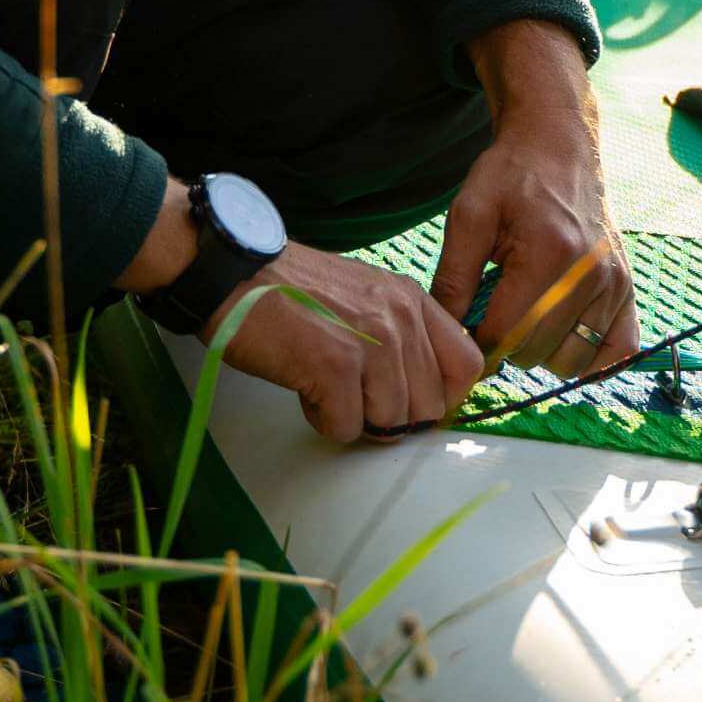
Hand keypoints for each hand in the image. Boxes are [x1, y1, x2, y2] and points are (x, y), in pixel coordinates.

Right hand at [214, 243, 490, 442]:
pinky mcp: (335, 366)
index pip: (467, 365)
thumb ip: (400, 333)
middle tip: (352, 396)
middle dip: (391, 417)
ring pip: (390, 422)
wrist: (234, 274)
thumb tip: (422, 391)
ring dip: (354, 418)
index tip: (410, 401)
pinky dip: (323, 420)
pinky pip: (347, 427)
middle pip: (429, 406)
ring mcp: (371, 342)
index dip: (442, 396)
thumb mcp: (365, 297)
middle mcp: (400, 318)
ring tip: (324, 385)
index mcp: (413, 300)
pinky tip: (305, 389)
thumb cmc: (292, 291)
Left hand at [430, 20, 636, 377]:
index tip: (465, 328)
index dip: (475, 342)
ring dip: (543, 352)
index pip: (505, 334)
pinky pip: (618, 351)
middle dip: (506, 344)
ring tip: (528, 316)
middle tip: (494, 312)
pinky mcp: (627, 287)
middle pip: (536, 352)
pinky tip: (565, 335)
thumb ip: (452, 278)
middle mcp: (590, 274)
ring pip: (572, 361)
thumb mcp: (469, 215)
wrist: (558, 144)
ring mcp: (615, 283)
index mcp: (548, 254)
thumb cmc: (509, 175)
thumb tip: (444, 335)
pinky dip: (592, 357)